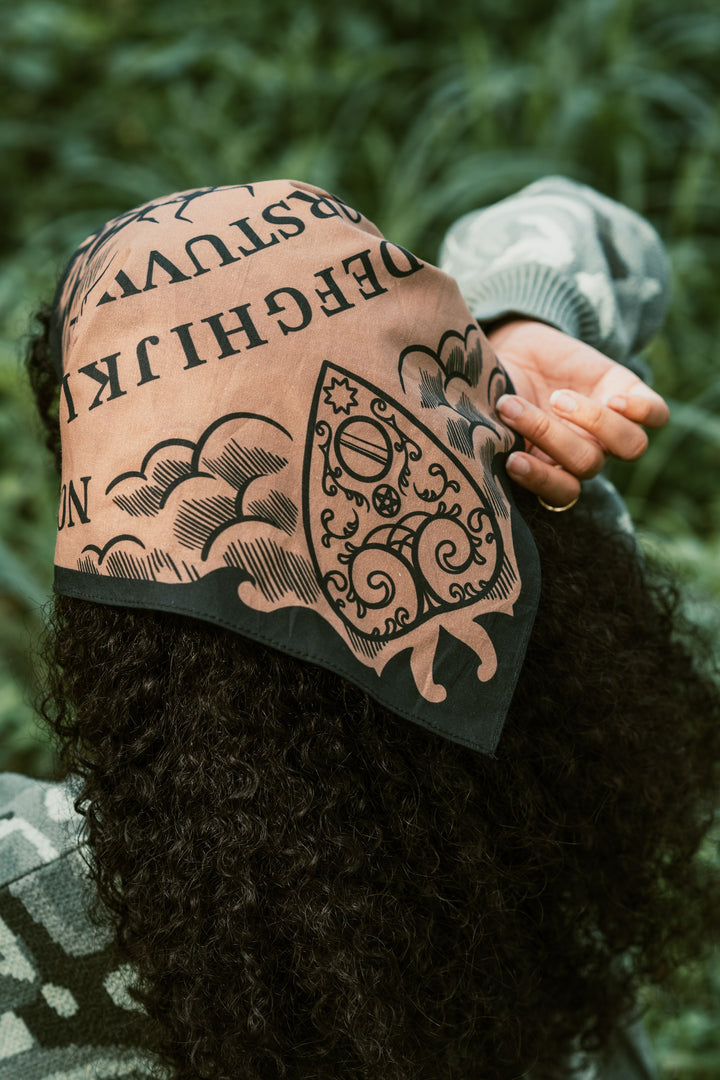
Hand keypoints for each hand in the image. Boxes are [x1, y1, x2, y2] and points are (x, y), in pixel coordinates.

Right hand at [487, 319, 669, 506]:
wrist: (515, 348)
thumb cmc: (491, 388)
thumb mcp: (482, 411)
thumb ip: (483, 433)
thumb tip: (465, 446)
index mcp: (554, 468)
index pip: (561, 493)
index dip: (541, 480)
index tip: (512, 459)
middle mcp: (587, 453)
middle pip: (588, 465)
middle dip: (549, 436)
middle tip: (513, 408)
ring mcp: (612, 426)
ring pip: (629, 446)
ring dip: (594, 424)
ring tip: (558, 398)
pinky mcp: (630, 392)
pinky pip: (657, 415)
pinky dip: (641, 410)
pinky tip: (612, 398)